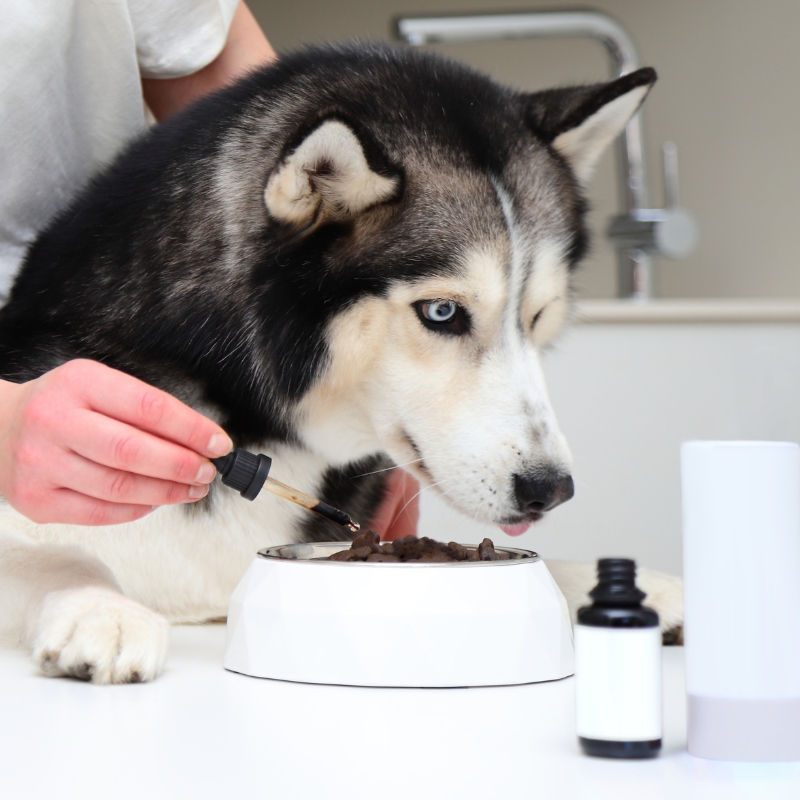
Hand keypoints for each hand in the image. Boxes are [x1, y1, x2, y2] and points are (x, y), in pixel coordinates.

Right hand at [0, 360, 232, 524]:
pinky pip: (99, 512)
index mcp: (79, 383)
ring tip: (191, 488)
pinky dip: (137, 510)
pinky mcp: (36, 500)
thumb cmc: (60, 406)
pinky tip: (156, 501)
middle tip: (207, 471)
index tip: (219, 443)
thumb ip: (143, 410)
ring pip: (119, 487)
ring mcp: (41, 463)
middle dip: (182, 465)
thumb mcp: (98, 387)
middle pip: (133, 451)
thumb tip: (199, 440)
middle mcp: (54, 421)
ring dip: (166, 491)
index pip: (149, 407)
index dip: (192, 429)